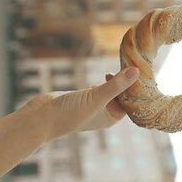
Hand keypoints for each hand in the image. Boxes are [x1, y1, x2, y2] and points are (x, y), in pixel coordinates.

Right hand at [24, 66, 139, 141]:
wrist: (40, 118)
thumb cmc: (69, 113)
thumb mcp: (96, 97)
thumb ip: (116, 85)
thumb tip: (136, 71)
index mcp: (111, 117)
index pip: (131, 101)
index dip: (136, 86)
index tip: (141, 70)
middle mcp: (104, 113)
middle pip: (122, 95)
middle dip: (127, 81)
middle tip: (133, 64)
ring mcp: (93, 105)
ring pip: (111, 91)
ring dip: (116, 80)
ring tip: (123, 67)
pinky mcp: (83, 98)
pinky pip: (100, 89)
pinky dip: (105, 82)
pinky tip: (106, 76)